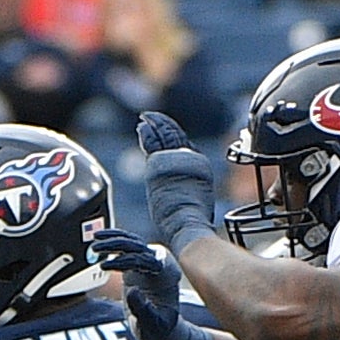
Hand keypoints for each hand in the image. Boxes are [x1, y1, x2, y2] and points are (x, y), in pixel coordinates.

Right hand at [87, 229, 208, 339]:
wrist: (162, 329)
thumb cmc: (159, 328)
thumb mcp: (152, 324)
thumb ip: (143, 309)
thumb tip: (132, 291)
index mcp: (167, 275)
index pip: (144, 260)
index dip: (123, 261)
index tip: (103, 266)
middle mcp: (161, 264)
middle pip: (139, 246)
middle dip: (116, 244)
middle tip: (95, 248)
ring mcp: (151, 262)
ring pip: (133, 243)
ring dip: (114, 240)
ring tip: (94, 242)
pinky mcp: (140, 264)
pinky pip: (128, 247)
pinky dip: (115, 241)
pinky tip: (100, 239)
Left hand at [136, 113, 218, 253]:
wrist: (187, 220)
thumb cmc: (189, 219)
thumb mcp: (193, 199)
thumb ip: (184, 189)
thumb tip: (177, 194)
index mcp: (198, 166)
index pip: (183, 145)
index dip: (173, 135)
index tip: (165, 129)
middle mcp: (188, 158)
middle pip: (173, 137)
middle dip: (163, 126)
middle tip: (152, 118)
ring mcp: (174, 159)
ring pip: (163, 136)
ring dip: (154, 125)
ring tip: (145, 119)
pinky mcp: (160, 163)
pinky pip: (153, 142)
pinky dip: (148, 132)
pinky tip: (141, 127)